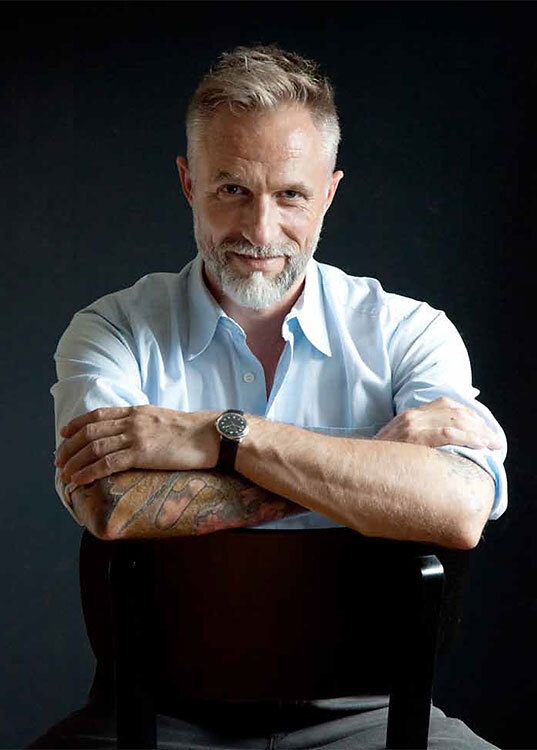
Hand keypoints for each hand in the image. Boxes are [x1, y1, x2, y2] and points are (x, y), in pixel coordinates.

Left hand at [55, 406, 219, 484]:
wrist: (211, 436)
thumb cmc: (192, 432)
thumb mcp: (163, 419)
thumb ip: (144, 424)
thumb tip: (133, 434)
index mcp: (137, 411)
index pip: (98, 414)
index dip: (77, 424)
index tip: (65, 434)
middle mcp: (132, 421)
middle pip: (90, 431)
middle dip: (70, 446)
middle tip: (58, 459)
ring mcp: (136, 437)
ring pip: (94, 447)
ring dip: (75, 461)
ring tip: (64, 473)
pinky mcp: (142, 454)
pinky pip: (107, 464)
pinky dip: (89, 471)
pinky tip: (79, 479)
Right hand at [374, 397, 502, 449]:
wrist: (356, 466)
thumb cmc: (379, 461)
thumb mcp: (398, 443)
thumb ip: (417, 439)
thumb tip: (440, 448)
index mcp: (410, 415)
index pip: (446, 405)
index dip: (469, 416)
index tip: (483, 429)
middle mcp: (413, 415)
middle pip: (455, 412)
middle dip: (479, 425)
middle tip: (494, 441)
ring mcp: (413, 425)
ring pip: (456, 420)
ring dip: (479, 433)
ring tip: (492, 444)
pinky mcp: (415, 437)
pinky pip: (448, 434)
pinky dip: (468, 438)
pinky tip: (480, 445)